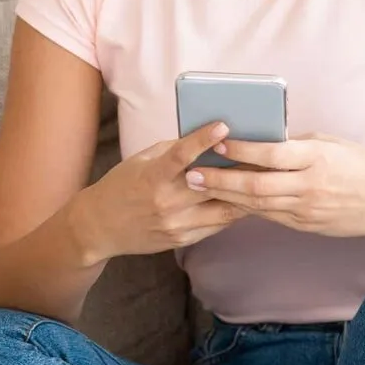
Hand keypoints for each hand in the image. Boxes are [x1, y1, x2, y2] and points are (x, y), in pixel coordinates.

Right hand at [69, 119, 257, 261]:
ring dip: (245, 194)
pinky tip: (246, 200)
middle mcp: (166, 202)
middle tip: (264, 154)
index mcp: (152, 177)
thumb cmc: (122, 186)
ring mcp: (176, 224)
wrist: (100, 227)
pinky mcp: (182, 239)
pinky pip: (218, 225)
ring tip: (264, 179)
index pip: (180, 156)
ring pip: (224, 209)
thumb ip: (173, 150)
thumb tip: (206, 136)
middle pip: (213, 184)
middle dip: (240, 169)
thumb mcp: (142, 161)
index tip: (224, 125)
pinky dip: (233, 211)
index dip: (203, 140)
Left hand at [184, 132, 364, 238]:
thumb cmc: (361, 164)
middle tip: (192, 173)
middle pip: (256, 186)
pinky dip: (246, 208)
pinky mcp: (307, 226)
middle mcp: (309, 186)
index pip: (270, 154)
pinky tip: (227, 200)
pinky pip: (270, 216)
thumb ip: (295, 144)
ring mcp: (308, 210)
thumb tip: (261, 140)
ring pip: (258, 205)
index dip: (240, 150)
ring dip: (226, 196)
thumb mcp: (330, 143)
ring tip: (200, 186)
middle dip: (221, 180)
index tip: (215, 142)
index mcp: (316, 158)